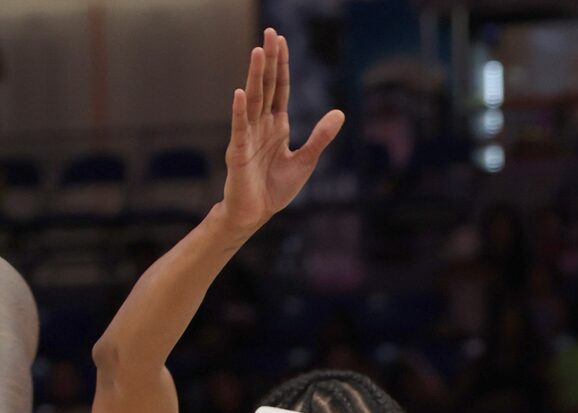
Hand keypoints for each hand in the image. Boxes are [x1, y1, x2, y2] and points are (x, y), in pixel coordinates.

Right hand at [222, 29, 343, 235]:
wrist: (255, 215)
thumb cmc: (275, 190)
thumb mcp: (305, 161)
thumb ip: (320, 137)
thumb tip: (339, 113)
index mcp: (276, 125)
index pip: (279, 88)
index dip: (281, 64)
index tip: (281, 39)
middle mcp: (261, 125)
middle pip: (265, 86)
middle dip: (267, 60)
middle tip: (269, 32)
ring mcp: (248, 137)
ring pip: (252, 100)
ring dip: (254, 76)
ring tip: (257, 52)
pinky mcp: (238, 153)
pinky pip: (239, 128)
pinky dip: (239, 111)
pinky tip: (240, 93)